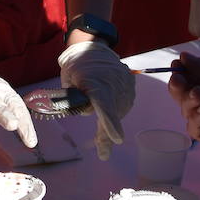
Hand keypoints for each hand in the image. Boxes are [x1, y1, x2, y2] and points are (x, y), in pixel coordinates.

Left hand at [58, 40, 134, 159]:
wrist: (92, 47)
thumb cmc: (76, 67)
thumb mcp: (69, 84)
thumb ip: (77, 102)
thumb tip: (88, 112)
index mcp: (96, 86)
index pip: (105, 108)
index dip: (110, 124)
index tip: (117, 139)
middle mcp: (115, 86)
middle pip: (112, 115)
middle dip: (105, 129)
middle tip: (102, 151)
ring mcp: (125, 85)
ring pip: (119, 110)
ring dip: (110, 115)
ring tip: (98, 98)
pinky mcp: (130, 84)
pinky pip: (123, 103)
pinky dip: (116, 106)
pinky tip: (108, 96)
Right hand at [168, 54, 199, 155]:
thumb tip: (182, 57)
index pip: (190, 76)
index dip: (181, 72)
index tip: (176, 66)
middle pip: (183, 94)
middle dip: (178, 86)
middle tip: (179, 80)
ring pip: (186, 110)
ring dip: (188, 101)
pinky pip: (195, 128)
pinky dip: (195, 118)